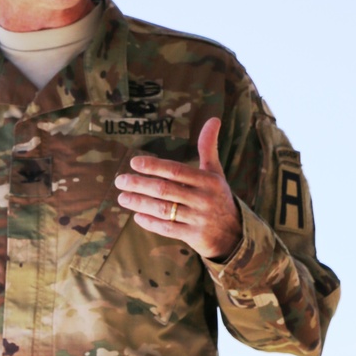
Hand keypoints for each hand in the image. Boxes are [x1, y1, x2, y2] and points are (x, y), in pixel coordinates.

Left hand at [114, 117, 242, 261]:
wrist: (235, 233)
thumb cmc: (219, 197)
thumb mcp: (216, 172)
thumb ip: (208, 147)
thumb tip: (213, 118)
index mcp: (208, 181)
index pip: (176, 171)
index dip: (154, 166)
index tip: (134, 162)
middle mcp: (203, 199)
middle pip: (165, 190)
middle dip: (140, 184)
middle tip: (120, 180)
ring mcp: (198, 219)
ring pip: (163, 210)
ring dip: (140, 203)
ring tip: (122, 198)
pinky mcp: (194, 237)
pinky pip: (167, 229)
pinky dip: (151, 222)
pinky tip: (137, 216)